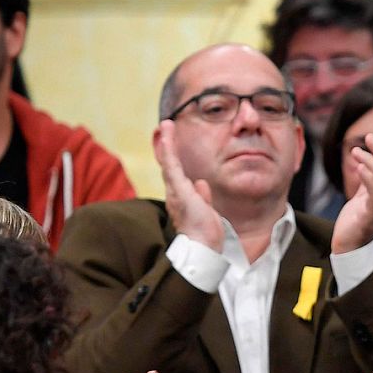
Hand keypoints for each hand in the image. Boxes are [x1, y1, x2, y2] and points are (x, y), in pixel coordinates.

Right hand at [155, 120, 221, 249]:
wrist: (203, 247)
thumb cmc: (205, 235)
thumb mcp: (207, 211)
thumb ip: (203, 196)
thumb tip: (201, 183)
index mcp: (181, 199)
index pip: (177, 175)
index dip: (173, 158)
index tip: (172, 144)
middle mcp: (174, 194)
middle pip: (168, 165)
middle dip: (166, 146)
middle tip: (166, 129)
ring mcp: (175, 191)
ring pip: (168, 162)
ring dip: (167, 142)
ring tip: (166, 125)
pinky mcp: (178, 189)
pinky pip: (171, 164)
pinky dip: (169, 148)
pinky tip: (168, 133)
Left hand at [332, 133, 372, 254]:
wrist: (348, 247)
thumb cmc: (355, 221)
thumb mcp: (364, 195)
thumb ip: (369, 179)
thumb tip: (369, 158)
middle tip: (368, 137)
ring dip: (371, 161)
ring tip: (356, 152)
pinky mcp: (369, 216)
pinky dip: (368, 178)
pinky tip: (359, 168)